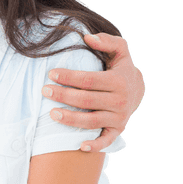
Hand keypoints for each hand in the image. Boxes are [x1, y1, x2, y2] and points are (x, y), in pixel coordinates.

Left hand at [43, 33, 144, 151]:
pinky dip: (95, 145)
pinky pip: (106, 141)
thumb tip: (87, 37)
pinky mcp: (117, 130)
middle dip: (64, 96)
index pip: (89, 80)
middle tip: (45, 91)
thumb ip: (106, 41)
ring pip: (92, 121)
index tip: (51, 74)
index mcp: (119, 81)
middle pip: (87, 100)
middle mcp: (121, 100)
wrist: (137, 90)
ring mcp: (120, 117)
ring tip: (52, 114)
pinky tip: (79, 146)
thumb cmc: (120, 68)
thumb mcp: (119, 50)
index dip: (69, 77)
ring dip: (71, 119)